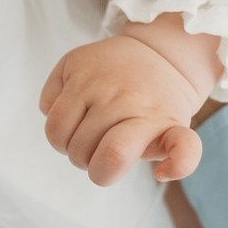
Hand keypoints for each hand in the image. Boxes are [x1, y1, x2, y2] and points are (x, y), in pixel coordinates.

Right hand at [39, 34, 203, 184]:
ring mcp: (92, 76)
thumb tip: (162, 173)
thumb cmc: (161, 106)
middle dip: (85, 160)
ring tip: (83, 134)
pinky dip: (55, 116)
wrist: (160, 55)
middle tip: (99, 147)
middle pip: (79, 150)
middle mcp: (118, 94)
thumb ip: (182, 158)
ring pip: (55, 132)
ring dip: (66, 143)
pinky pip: (45, 106)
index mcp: (149, 116)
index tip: (109, 167)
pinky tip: (76, 108)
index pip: (114, 155)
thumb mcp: (180, 131)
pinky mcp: (73, 61)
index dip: (102, 173)